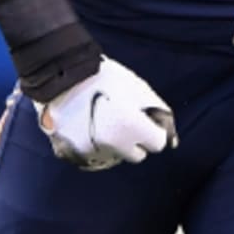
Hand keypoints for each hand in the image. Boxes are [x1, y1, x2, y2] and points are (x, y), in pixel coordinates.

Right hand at [34, 56, 177, 170]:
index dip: (152, 129)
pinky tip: (86, 127)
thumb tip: (172, 140)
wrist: (61, 74)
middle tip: (121, 118)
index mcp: (132, 127)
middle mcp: (113, 145)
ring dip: (113, 144)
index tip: (143, 119)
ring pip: (114, 157)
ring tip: (101, 119)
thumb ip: (159, 113)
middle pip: (136, 155)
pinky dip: (92, 147)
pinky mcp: (72, 155)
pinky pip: (91, 159)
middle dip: (133, 140)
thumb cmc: (105, 78)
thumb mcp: (139, 88)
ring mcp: (91, 153)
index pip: (157, 143)